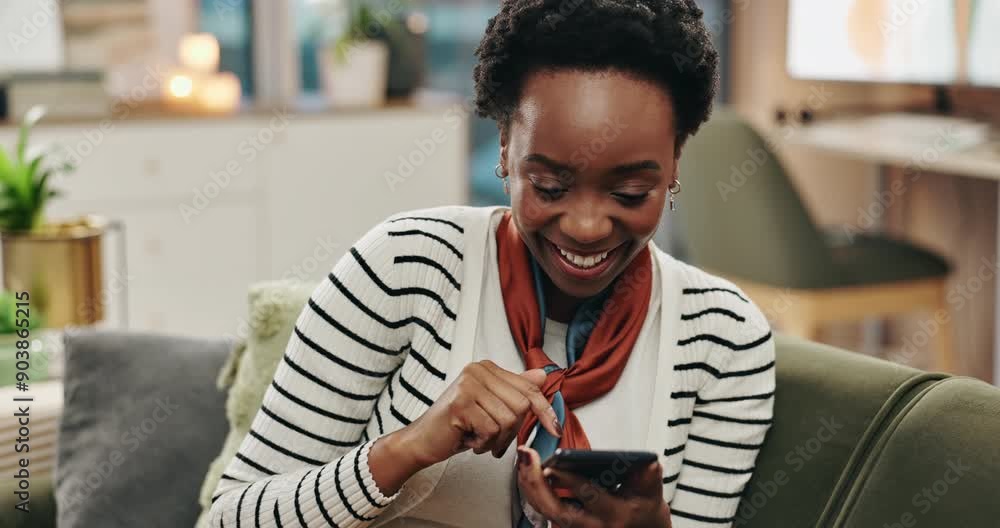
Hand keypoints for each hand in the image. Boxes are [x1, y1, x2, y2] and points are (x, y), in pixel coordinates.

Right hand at [397, 360, 560, 467]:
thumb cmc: (456, 425)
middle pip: (521, 405)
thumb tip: (542, 375)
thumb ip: (515, 390)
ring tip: (478, 438)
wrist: (422, 440)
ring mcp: (468, 386)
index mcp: (486, 368)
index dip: (545, 411)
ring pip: (508, 420)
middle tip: (493, 439)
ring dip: (496, 440)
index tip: (555, 429)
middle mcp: (477, 371)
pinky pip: (491, 430)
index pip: (528, 388)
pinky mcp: (460, 404)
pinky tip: (468, 440)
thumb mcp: (490, 406)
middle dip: (511, 431)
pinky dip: (483, 443)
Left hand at [516, 446, 671, 527]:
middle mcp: (592, 526)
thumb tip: (647, 462)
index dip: (569, 479)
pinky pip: (545, 510)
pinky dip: (534, 490)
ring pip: (546, 511)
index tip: (554, 463)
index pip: (588, 496)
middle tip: (527, 458)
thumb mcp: (653, 496)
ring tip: (524, 459)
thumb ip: (649, 478)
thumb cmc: (645, 513)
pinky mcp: (568, 527)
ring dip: (530, 485)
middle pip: (556, 510)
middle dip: (537, 484)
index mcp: (614, 515)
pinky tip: (528, 470)